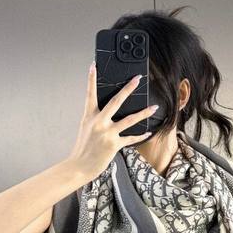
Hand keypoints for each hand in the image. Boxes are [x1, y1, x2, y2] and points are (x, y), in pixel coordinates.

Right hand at [67, 61, 157, 182]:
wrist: (78, 167)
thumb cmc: (83, 149)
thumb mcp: (86, 129)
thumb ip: (96, 119)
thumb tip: (108, 112)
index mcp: (89, 117)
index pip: (90, 94)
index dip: (91, 79)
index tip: (94, 65)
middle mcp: (98, 122)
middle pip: (116, 101)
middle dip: (128, 88)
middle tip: (138, 79)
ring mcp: (107, 133)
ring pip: (129, 119)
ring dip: (144, 113)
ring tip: (154, 107)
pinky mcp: (114, 144)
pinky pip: (131, 138)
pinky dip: (140, 136)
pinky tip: (148, 132)